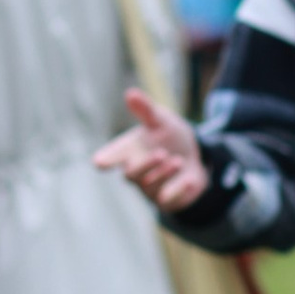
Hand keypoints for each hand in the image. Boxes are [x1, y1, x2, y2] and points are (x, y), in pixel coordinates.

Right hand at [95, 85, 211, 212]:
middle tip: (162, 154)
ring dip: (165, 173)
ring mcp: (149, 187)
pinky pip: (167, 200)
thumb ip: (145, 110)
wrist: (194, 155)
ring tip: (178, 161)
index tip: (100, 162)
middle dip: (146, 165)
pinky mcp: (165, 199)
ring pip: (150, 186)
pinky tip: (188, 179)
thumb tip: (130, 93)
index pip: (109, 157)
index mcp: (129, 150)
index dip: (105, 160)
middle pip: (131, 175)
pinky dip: (178, 188)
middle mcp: (135, 170)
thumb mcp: (160, 120)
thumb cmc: (168, 136)